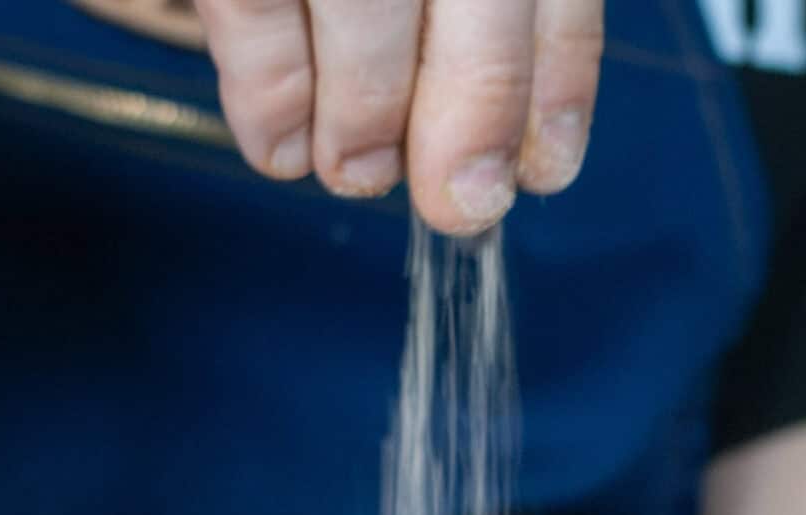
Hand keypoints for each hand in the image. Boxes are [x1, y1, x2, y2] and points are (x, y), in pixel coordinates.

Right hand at [197, 0, 602, 232]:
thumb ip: (480, 10)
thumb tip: (492, 157)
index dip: (555, 76)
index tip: (542, 169)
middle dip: (471, 111)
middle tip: (456, 203)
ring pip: (364, 2)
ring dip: (365, 114)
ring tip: (355, 170)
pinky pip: (251, 7)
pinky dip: (270, 93)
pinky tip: (280, 146)